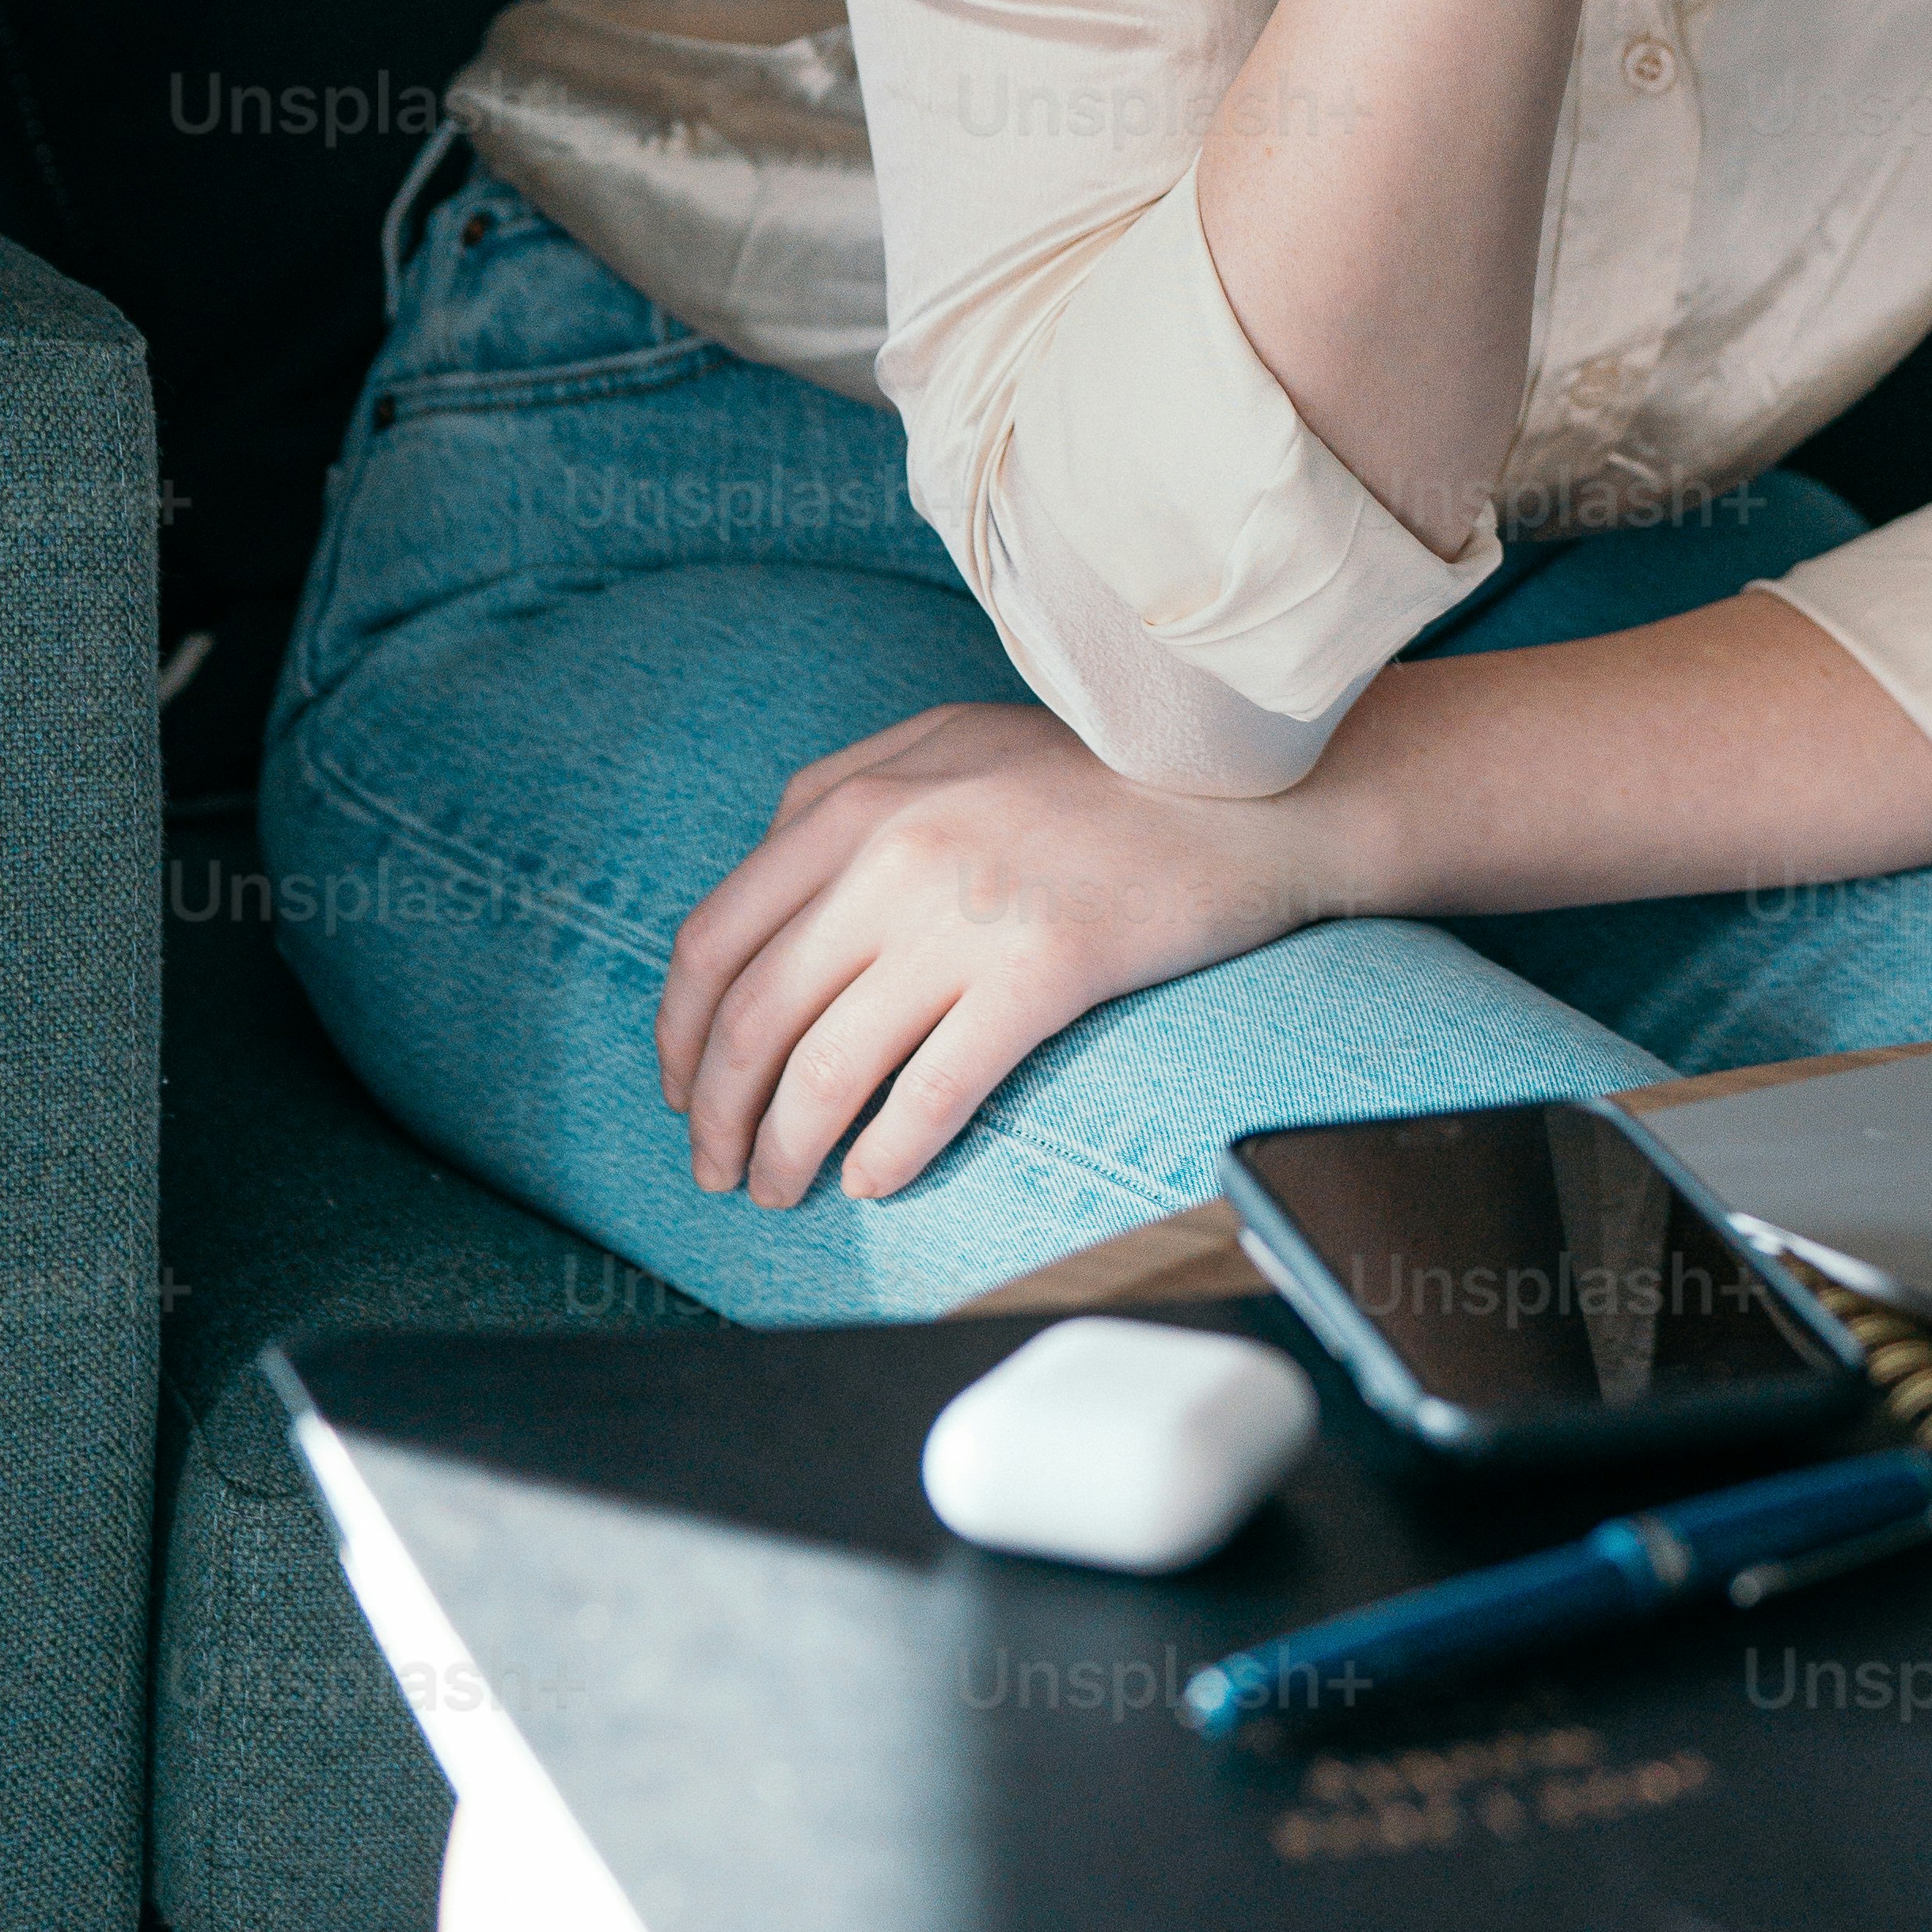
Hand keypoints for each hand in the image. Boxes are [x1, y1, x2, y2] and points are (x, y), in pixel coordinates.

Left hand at [654, 697, 1314, 1208]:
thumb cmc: (1098, 773)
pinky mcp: (1046, 973)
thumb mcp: (949, 742)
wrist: (1253, 789)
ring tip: (780, 1189)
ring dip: (784, 1152)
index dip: (678, 1035)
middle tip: (717, 1169)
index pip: (714, 939)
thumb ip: (842, 792)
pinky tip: (875, 1181)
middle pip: (754, 1019)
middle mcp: (895, 852)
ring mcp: (969, 914)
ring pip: (828, 1070)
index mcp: (857, 798)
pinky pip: (933, 1095)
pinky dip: (886, 1157)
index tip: (679, 1089)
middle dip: (716, 1115)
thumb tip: (757, 888)